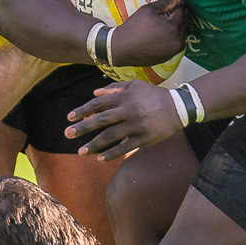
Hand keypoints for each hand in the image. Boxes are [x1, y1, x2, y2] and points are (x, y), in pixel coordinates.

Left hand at [65, 80, 182, 161]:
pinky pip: (125, 147)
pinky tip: (100, 159)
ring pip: (110, 136)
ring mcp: (136, 126)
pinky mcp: (143, 138)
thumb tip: (94, 93)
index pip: (98, 104)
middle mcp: (128, 111)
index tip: (69, 117)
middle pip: (101, 120)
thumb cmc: (153, 95)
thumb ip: (114, 88)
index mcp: (124, 97)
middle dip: (83, 128)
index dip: (82, 110)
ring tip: (81, 152)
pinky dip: (112, 154)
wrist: (178, 107)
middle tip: (67, 134)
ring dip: (94, 145)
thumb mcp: (135, 85)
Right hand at [110, 0, 186, 66]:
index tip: (177, 0)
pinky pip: (176, 45)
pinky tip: (170, 33)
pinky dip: (176, 37)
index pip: (181, 13)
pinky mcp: (167, 57)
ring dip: (181, 27)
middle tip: (179, 8)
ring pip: (183, 36)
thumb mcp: (148, 10)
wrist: (122, 48)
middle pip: (185, 25)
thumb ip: (164, 3)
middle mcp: (177, 41)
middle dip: (183, 15)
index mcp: (173, 28)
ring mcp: (173, 51)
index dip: (179, 5)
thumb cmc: (134, 27)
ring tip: (176, 20)